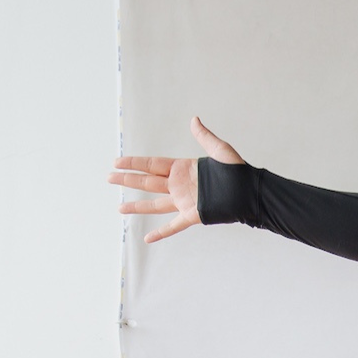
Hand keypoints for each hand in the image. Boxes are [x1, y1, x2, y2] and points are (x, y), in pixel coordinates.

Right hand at [109, 117, 245, 243]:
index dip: (134, 163)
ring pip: (154, 204)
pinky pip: (173, 226)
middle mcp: (179, 185)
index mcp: (182, 168)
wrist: (249, 192)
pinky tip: (147, 238)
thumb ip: (205, 137)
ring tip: (120, 208)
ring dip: (137, 206)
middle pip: (147, 182)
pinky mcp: (192, 215)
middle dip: (128, 180)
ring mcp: (184, 201)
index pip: (152, 165)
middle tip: (109, 178)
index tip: (117, 162)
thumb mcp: (220, 150)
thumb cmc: (237, 171)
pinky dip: (161, 232)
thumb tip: (194, 120)